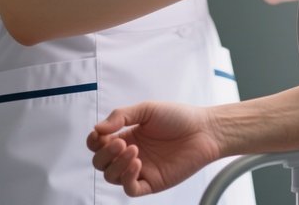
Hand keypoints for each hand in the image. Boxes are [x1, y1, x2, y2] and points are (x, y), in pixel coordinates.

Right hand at [87, 101, 217, 196]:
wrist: (204, 130)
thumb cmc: (178, 117)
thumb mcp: (147, 109)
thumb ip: (122, 116)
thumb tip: (97, 128)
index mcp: (127, 135)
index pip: (99, 144)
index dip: (94, 141)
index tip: (99, 135)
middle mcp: (130, 153)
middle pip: (101, 162)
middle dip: (104, 154)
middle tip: (120, 142)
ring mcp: (140, 169)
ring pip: (112, 177)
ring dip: (116, 165)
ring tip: (133, 150)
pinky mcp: (151, 183)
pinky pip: (131, 189)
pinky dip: (128, 178)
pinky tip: (138, 163)